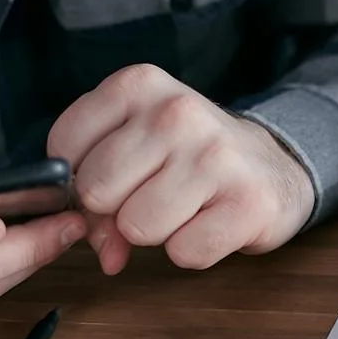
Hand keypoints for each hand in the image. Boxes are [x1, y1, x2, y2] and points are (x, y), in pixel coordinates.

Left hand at [48, 64, 313, 273]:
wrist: (273, 166)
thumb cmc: (191, 158)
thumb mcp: (136, 146)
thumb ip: (97, 192)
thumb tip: (105, 253)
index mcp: (139, 85)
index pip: (64, 148)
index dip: (79, 179)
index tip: (113, 179)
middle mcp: (177, 112)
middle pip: (97, 191)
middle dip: (116, 210)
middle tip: (150, 197)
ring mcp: (216, 156)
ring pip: (137, 227)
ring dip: (156, 232)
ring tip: (184, 208)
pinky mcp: (247, 203)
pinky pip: (184, 253)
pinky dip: (192, 251)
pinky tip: (210, 223)